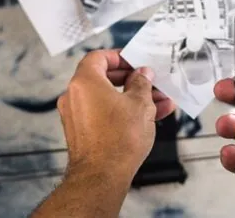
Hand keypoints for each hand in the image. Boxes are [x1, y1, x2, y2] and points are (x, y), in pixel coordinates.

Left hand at [58, 49, 175, 181]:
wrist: (102, 176)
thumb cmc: (118, 139)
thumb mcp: (140, 104)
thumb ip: (142, 83)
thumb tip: (142, 74)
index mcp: (85, 82)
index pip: (99, 57)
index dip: (119, 57)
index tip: (135, 61)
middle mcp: (74, 96)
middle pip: (104, 78)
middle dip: (132, 80)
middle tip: (151, 82)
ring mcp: (76, 115)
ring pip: (107, 98)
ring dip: (133, 98)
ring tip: (159, 103)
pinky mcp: (81, 132)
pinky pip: (103, 113)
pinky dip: (122, 112)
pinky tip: (147, 118)